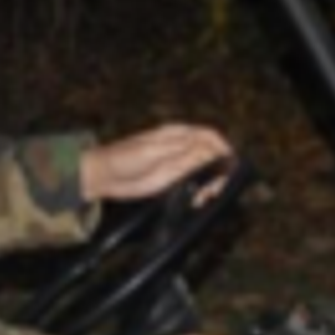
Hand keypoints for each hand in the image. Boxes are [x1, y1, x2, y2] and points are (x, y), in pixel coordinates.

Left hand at [80, 124, 232, 205]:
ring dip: (211, 185)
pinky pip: (195, 186)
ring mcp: (178, 165)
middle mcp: (181, 148)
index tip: (230, 164)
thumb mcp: (153, 152)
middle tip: (215, 187)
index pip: (209, 136)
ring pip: (207, 173)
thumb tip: (210, 151)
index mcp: (177, 133)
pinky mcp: (174, 182)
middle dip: (219, 171)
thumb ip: (182, 152)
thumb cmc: (122, 158)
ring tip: (204, 196)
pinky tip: (197, 200)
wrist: (104, 177)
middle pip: (212, 155)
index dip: (223, 148)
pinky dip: (201, 194)